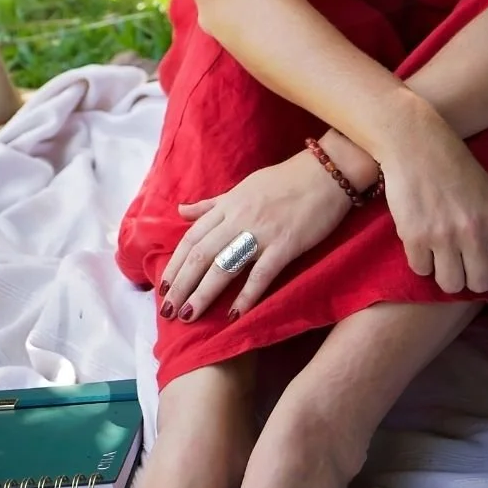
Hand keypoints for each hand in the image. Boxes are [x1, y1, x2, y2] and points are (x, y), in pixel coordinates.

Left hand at [157, 151, 351, 323]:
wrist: (325, 172)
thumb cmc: (284, 180)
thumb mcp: (242, 187)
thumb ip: (212, 204)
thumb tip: (181, 211)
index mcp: (228, 205)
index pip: (192, 237)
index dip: (175, 264)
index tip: (162, 286)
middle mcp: (238, 218)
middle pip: (201, 255)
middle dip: (182, 284)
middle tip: (168, 311)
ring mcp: (261, 232)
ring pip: (224, 266)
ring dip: (204, 293)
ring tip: (189, 315)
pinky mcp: (286, 245)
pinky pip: (261, 274)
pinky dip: (246, 295)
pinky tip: (234, 315)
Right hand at [381, 113, 487, 294]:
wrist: (415, 142)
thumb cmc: (453, 165)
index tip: (483, 272)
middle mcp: (474, 231)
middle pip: (478, 284)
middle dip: (468, 278)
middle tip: (457, 263)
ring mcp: (444, 236)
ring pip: (450, 284)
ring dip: (443, 273)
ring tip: (437, 255)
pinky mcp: (415, 235)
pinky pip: (421, 269)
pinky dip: (419, 260)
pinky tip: (418, 241)